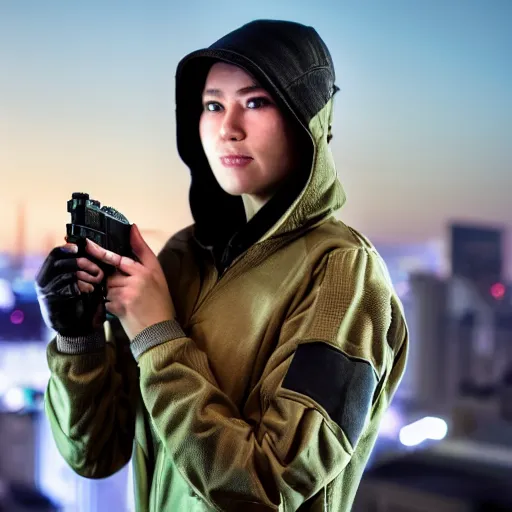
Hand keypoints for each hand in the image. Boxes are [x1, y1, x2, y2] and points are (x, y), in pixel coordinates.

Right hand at [35, 243, 105, 336]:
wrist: (76, 327)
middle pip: (59, 263)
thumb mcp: (78, 280)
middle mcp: (44, 280)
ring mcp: (46, 292)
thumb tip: (89, 248)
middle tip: (96, 268)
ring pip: (64, 275)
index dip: (66, 249)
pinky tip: (90, 289)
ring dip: (84, 275)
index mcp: (49, 272)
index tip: (78, 247)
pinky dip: (81, 287)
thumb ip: (79, 266)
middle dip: (80, 262)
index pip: (54, 255)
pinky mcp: (52, 302)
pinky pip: (67, 289)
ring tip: (97, 278)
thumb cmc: (80, 301)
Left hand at [84, 224, 175, 340]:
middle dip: (113, 281)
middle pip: (111, 273)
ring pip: (108, 286)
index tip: (88, 245)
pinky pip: (107, 299)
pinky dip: (112, 305)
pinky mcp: (120, 304)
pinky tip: (125, 310)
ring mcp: (128, 291)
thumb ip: (143, 251)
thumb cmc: (159, 302)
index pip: (121, 256)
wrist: (159, 330)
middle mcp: (139, 278)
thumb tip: (132, 227)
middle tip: (128, 292)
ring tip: (129, 302)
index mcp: (148, 269)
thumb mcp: (157, 274)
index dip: (102, 251)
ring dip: (112, 294)